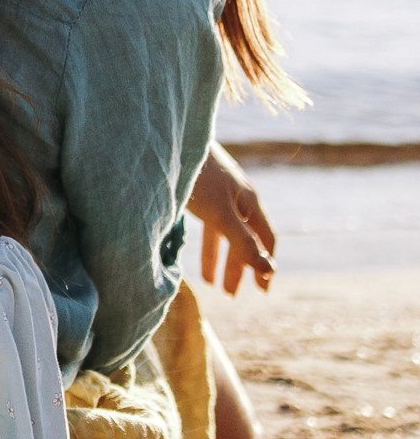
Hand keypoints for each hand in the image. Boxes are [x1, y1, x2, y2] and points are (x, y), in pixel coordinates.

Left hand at [187, 142, 275, 294]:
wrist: (170, 142)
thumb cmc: (200, 176)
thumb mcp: (221, 214)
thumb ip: (242, 242)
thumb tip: (267, 270)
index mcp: (249, 202)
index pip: (266, 238)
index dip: (266, 264)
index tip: (262, 290)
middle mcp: (238, 199)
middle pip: (245, 239)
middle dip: (240, 267)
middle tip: (232, 295)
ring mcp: (219, 196)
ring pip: (224, 234)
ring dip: (221, 260)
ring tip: (212, 285)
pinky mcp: (199, 194)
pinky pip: (208, 225)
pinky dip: (205, 245)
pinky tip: (192, 253)